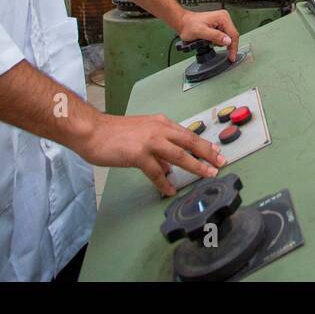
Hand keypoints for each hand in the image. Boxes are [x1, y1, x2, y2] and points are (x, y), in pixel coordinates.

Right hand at [76, 112, 226, 196]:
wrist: (92, 131)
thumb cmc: (113, 133)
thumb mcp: (141, 135)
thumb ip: (157, 148)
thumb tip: (169, 167)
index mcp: (160, 123)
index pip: (187, 133)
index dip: (203, 144)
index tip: (217, 151)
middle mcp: (159, 129)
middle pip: (189, 141)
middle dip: (207, 153)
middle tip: (221, 162)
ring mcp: (149, 141)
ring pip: (179, 155)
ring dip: (195, 166)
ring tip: (207, 174)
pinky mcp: (138, 154)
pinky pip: (156, 172)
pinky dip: (164, 182)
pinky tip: (170, 190)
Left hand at [179, 9, 239, 61]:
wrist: (184, 23)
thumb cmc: (189, 25)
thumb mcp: (201, 32)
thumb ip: (215, 36)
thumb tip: (228, 41)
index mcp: (222, 18)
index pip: (233, 34)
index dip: (233, 48)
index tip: (232, 57)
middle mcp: (224, 18)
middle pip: (232, 36)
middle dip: (228, 46)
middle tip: (225, 56)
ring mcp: (222, 21)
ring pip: (229, 37)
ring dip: (222, 44)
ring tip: (210, 43)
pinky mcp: (219, 26)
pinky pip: (224, 36)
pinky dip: (219, 42)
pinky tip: (211, 42)